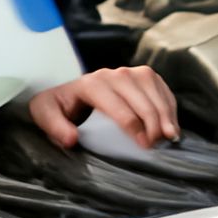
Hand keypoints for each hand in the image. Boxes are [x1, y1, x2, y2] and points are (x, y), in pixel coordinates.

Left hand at [28, 66, 179, 148]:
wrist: (66, 95)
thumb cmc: (58, 108)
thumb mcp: (46, 115)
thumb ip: (55, 127)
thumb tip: (71, 139)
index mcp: (90, 84)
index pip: (117, 105)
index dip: (133, 126)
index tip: (144, 146)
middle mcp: (111, 74)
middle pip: (138, 95)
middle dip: (153, 120)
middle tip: (160, 143)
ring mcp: (127, 72)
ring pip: (151, 86)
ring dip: (165, 110)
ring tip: (171, 134)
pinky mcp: (139, 75)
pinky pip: (159, 85)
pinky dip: (168, 103)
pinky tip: (172, 122)